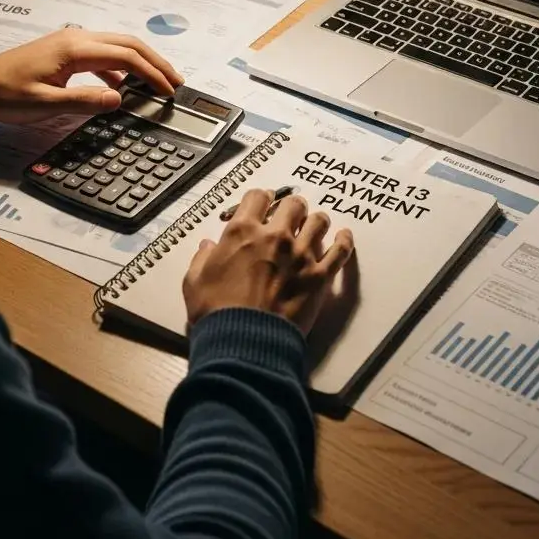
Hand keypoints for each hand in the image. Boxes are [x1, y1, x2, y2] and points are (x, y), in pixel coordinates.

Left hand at [0, 29, 182, 124]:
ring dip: (140, 62)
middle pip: (128, 44)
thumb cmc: (7, 95)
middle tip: (175, 81)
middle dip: (155, 61)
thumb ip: (86, 100)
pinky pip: (102, 55)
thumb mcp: (47, 103)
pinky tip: (122, 87)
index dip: (151, 73)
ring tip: (157, 82)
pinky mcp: (65, 51)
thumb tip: (120, 98)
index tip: (167, 90)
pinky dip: (120, 68)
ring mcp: (71, 43)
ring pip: (117, 46)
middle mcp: (76, 39)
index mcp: (75, 48)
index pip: (126, 57)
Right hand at [183, 189, 354, 336]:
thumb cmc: (215, 312)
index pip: (257, 197)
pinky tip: (344, 236)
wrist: (243, 342)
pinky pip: (340, 251)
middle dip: (292, 208)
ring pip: (319, 221)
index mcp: (242, 232)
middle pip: (294, 204)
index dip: (261, 198)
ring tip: (314, 227)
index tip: (264, 203)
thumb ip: (201, 258)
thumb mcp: (194, 281)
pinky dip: (344, 241)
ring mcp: (300, 254)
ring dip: (316, 222)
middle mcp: (274, 236)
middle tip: (291, 217)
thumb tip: (207, 245)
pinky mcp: (319, 276)